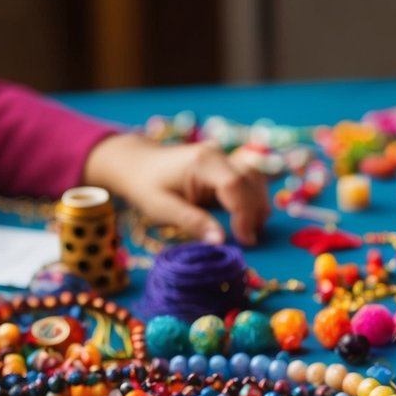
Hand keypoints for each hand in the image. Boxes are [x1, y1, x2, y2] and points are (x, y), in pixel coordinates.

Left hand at [83, 133, 268, 245]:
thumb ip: (192, 222)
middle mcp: (216, 154)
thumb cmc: (146, 186)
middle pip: (251, 180)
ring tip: (252, 230)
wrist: (137, 163)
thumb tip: (220, 241)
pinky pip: (249, 178)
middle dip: (255, 212)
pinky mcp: (225, 163)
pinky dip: (254, 197)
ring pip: (255, 177)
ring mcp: (223, 156)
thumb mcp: (162, 208)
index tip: (245, 240)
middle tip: (250, 240)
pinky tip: (250, 217)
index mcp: (201, 162)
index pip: (235, 186)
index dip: (244, 214)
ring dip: (259, 204)